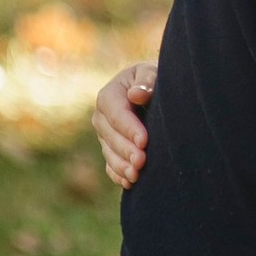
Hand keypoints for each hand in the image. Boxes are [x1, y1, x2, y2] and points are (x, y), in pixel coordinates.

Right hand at [92, 61, 156, 189]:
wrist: (151, 89)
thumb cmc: (153, 79)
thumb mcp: (150, 72)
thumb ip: (146, 80)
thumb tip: (136, 94)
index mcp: (108, 96)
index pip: (116, 114)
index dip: (129, 128)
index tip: (144, 141)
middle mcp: (101, 117)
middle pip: (111, 137)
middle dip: (126, 150)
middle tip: (142, 162)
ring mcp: (104, 135)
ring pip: (109, 153)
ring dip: (122, 166)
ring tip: (136, 175)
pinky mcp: (109, 148)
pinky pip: (110, 164)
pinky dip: (118, 174)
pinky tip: (129, 182)